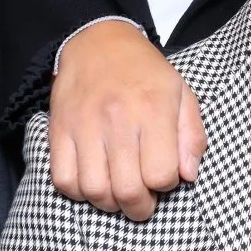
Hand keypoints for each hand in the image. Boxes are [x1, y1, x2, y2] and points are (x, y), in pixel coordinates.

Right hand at [48, 19, 207, 217]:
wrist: (98, 42)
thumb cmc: (145, 73)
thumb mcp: (182, 94)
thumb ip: (191, 136)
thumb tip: (188, 175)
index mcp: (154, 110)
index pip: (161, 174)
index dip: (166, 185)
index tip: (164, 176)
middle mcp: (118, 119)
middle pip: (128, 190)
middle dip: (140, 207)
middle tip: (143, 202)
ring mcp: (85, 126)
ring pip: (94, 190)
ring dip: (109, 203)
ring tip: (118, 194)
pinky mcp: (59, 130)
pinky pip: (64, 180)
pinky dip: (78, 192)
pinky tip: (93, 182)